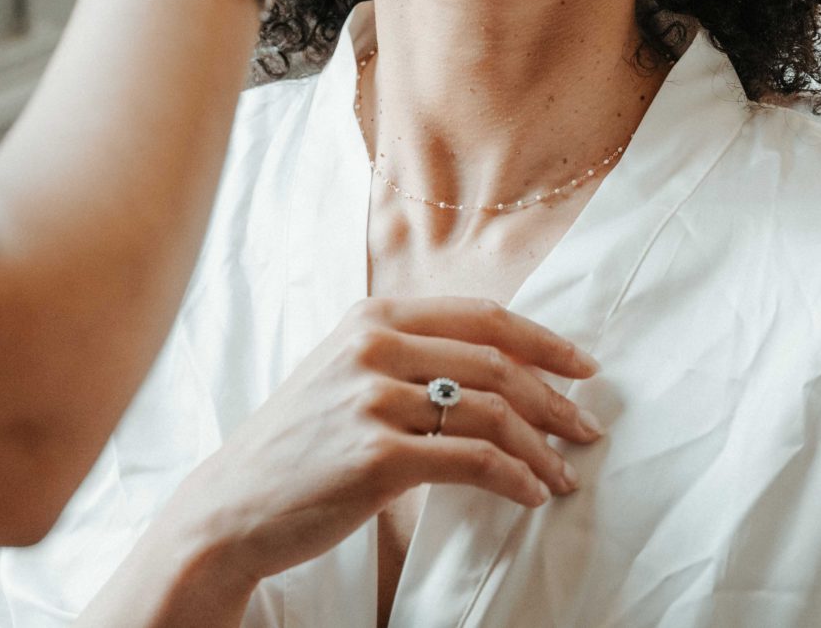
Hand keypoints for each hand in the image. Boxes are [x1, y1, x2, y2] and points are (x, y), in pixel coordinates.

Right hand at [146, 298, 603, 593]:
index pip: (483, 316)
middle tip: (588, 429)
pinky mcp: (377, 456)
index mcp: (374, 317)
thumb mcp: (344, 372)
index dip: (543, 341)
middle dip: (555, 399)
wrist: (232, 504)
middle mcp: (374, 346)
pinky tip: (530, 495)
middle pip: (497, 363)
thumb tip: (497, 366)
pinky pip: (473, 462)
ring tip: (564, 474)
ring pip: (492, 413)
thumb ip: (407, 356)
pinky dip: (515, 478)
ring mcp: (374, 399)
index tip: (583, 368)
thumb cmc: (298, 445)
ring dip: (542, 447)